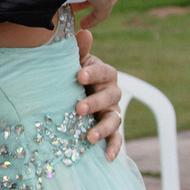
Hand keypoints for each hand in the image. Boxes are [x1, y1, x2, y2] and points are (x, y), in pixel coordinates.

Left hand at [73, 29, 122, 160]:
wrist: (72, 95)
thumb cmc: (72, 76)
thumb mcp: (73, 62)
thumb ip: (79, 50)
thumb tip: (84, 32)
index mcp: (104, 73)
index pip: (103, 71)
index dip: (93, 73)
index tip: (79, 75)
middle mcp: (112, 92)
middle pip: (110, 97)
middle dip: (95, 102)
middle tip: (78, 109)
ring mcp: (113, 111)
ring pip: (114, 120)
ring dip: (103, 128)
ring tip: (89, 137)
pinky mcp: (111, 129)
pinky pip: (117, 139)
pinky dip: (114, 148)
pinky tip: (107, 158)